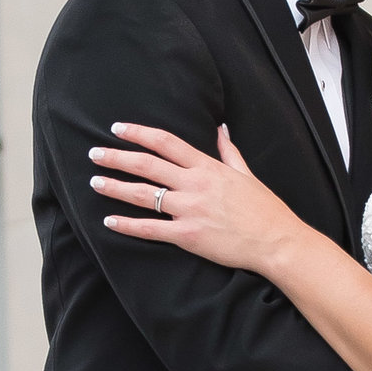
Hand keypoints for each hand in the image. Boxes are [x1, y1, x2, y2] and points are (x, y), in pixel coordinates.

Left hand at [91, 121, 305, 275]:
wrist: (276, 241)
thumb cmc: (264, 208)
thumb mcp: (247, 173)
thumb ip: (229, 151)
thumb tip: (221, 129)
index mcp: (207, 167)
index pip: (165, 142)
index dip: (138, 133)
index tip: (117, 129)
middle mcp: (195, 185)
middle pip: (147, 165)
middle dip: (117, 158)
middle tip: (95, 154)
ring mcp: (190, 210)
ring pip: (144, 194)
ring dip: (116, 187)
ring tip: (95, 183)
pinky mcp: (188, 236)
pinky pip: (151, 229)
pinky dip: (127, 225)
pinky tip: (109, 221)